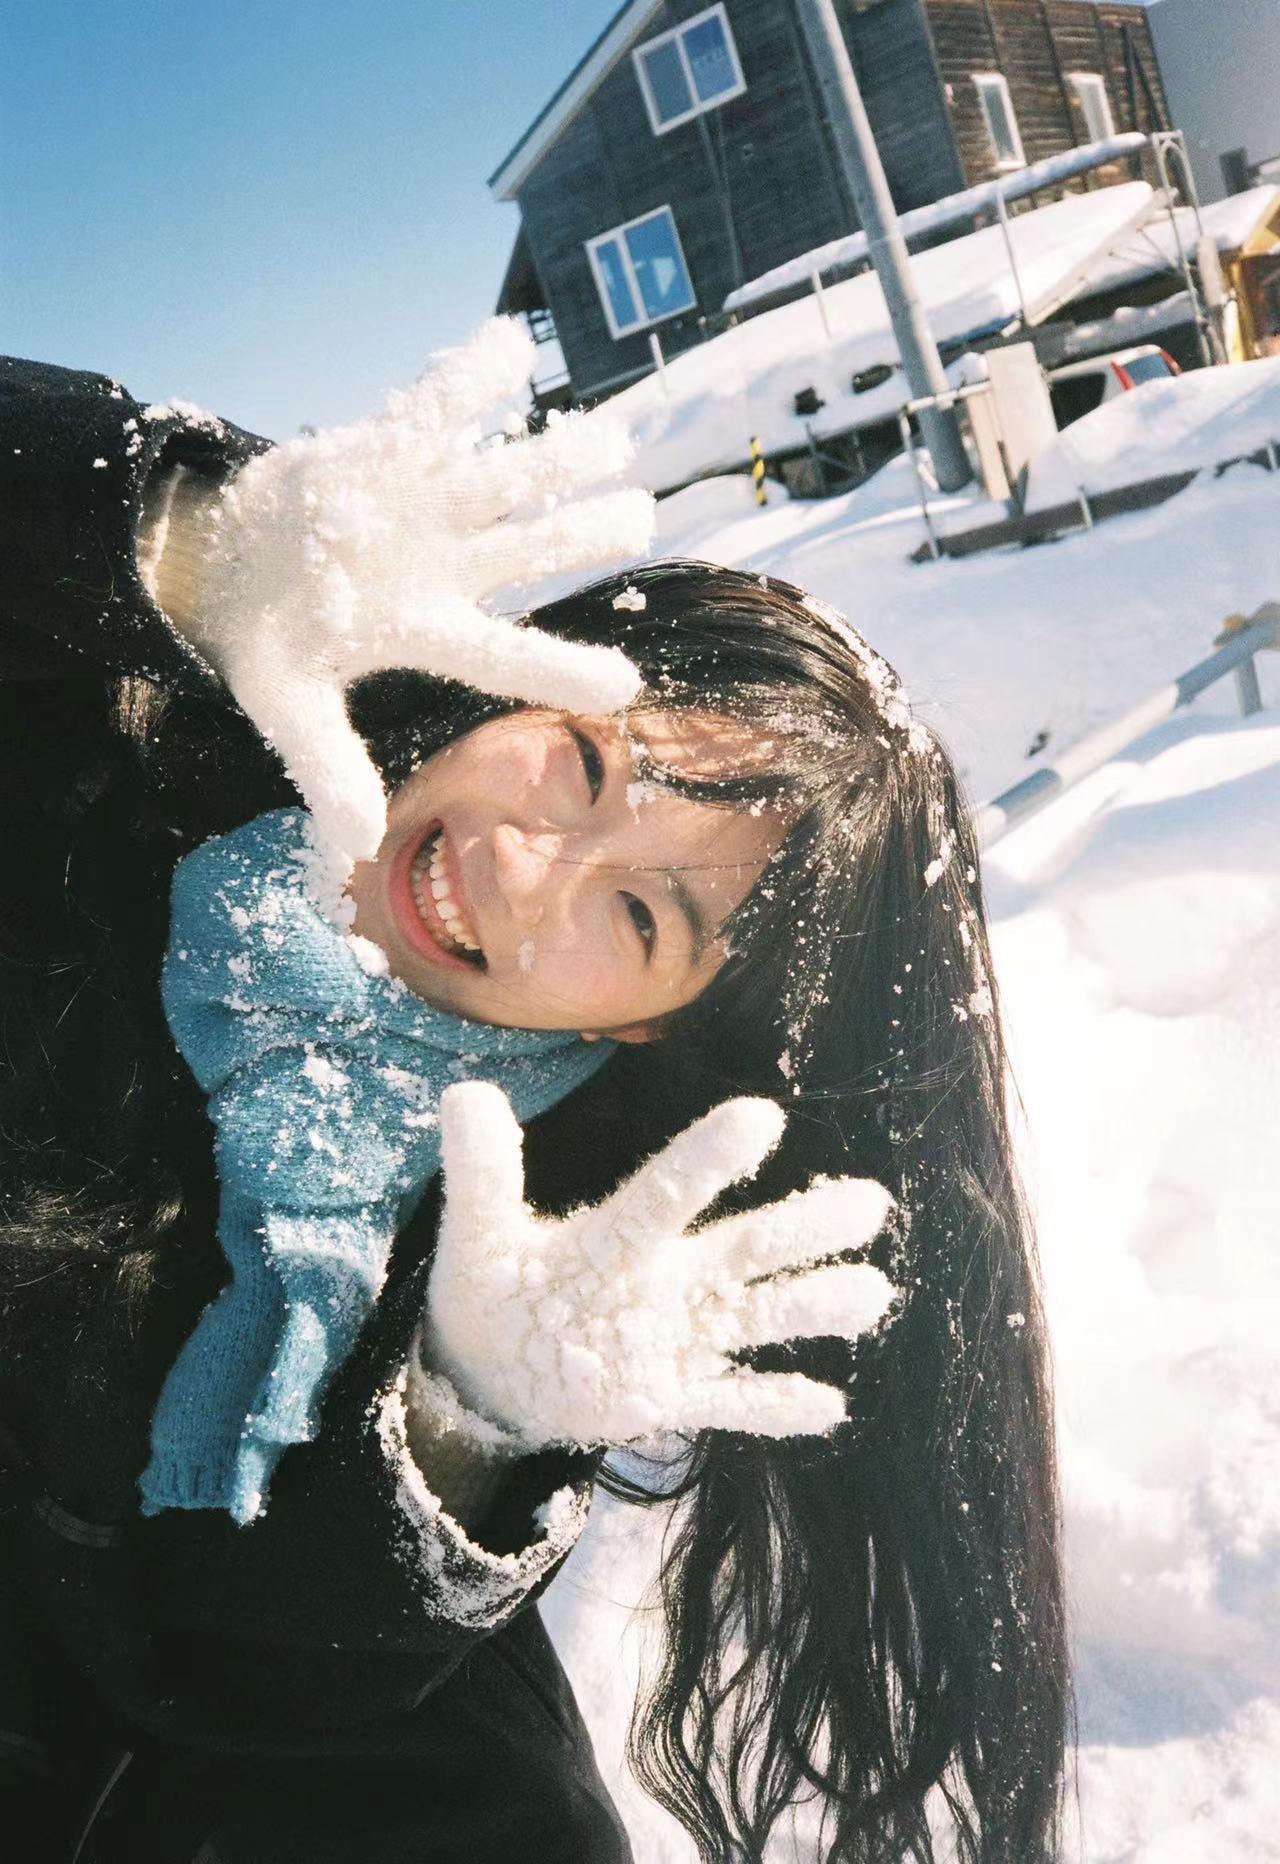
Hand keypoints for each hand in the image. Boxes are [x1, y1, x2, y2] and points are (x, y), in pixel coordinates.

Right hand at [173, 319, 652, 860]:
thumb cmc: (269, 640)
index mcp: (422, 628)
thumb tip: (353, 844)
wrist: (231, 564)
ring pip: (501, 479)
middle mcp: (442, 566)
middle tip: (640, 516)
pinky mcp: (389, 452)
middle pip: (525, 550)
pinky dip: (465, 380)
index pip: (502, 653)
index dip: (560, 666)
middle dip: (581, 533)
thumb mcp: (285, 705)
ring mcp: (422, 507)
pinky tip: (510, 347)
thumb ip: (323, 763)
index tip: (627, 683)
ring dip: (555, 458)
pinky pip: (432, 409)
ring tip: (614, 440)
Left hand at [424, 1083, 897, 1449]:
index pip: (669, 1194)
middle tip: (870, 1202)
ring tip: (871, 1293)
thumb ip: (482, 1171)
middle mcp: (666, 1280)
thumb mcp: (479, 1235)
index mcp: (622, 1237)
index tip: (761, 1116)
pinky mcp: (670, 1396)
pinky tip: (830, 1404)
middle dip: (806, 1227)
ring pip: (757, 1317)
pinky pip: (732, 1400)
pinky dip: (778, 1406)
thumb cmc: (496, 1291)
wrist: (488, 1374)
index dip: (709, 1160)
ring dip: (814, 1305)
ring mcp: (674, 1340)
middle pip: (745, 1249)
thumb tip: (466, 1092)